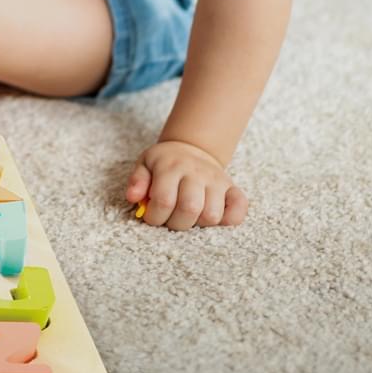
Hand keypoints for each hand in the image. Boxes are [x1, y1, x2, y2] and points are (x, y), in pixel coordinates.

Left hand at [126, 139, 247, 229]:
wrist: (191, 148)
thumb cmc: (164, 162)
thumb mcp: (145, 164)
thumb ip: (137, 181)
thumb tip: (133, 198)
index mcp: (171, 166)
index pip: (164, 200)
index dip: (155, 217)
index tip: (152, 218)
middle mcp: (196, 172)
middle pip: (189, 209)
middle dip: (176, 224)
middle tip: (170, 220)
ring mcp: (216, 180)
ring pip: (212, 215)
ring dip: (198, 224)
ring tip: (188, 216)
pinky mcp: (233, 188)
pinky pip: (238, 210)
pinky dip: (228, 220)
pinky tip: (213, 218)